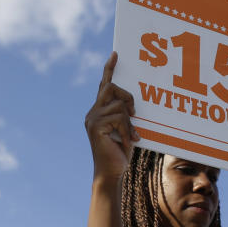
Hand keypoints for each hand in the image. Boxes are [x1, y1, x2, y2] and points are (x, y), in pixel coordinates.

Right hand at [86, 52, 138, 179]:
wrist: (111, 173)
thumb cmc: (120, 152)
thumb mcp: (126, 129)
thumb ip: (126, 114)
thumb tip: (134, 104)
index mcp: (98, 110)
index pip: (104, 85)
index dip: (109, 69)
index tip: (116, 54)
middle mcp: (92, 112)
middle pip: (110, 87)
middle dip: (127, 96)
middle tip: (135, 112)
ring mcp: (92, 119)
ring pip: (119, 105)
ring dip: (130, 122)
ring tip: (131, 137)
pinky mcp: (95, 126)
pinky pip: (119, 118)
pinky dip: (127, 130)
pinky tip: (128, 141)